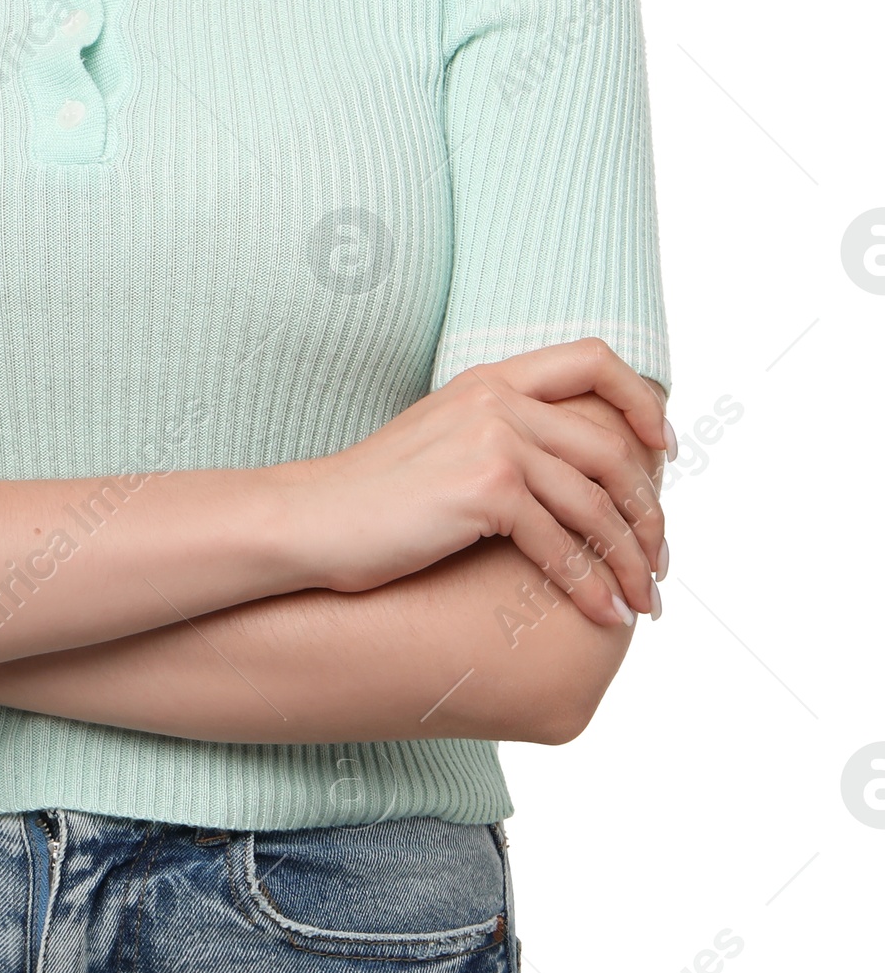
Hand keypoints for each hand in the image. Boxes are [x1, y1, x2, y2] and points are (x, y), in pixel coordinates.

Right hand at [279, 338, 669, 627]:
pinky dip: (590, 585)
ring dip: (629, 559)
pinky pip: (562, 544)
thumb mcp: (443, 441)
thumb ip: (502, 436)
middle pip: (611, 447)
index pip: (593, 359)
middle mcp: (496, 398)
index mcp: (489, 379)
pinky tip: (602, 613)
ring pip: (596, 502)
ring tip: (642, 602)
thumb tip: (569, 478)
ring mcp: (492, 439)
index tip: (662, 451)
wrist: (310, 520)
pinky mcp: (484, 489)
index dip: (640, 401)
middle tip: (658, 560)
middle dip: (647, 511)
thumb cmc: (373, 497)